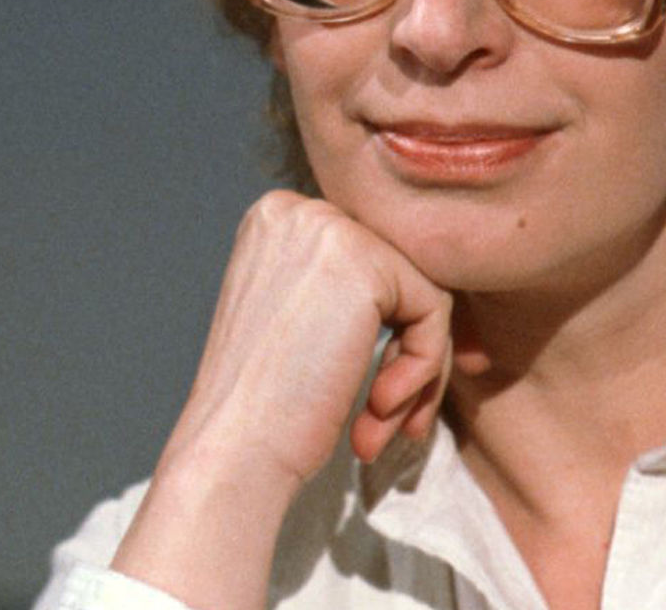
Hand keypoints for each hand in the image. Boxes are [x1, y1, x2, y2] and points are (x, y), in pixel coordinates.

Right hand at [110, 190, 452, 609]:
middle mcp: (298, 210)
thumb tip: (425, 282)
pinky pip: (434, 308)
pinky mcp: (364, 264)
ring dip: (419, 370)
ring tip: (385, 425)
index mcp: (277, 219)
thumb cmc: (265, 411)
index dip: (390, 330)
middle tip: (392, 420)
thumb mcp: (301, 323)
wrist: (231, 454)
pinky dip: (425, 368)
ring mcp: (329, 230)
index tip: (388, 395)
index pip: (373, 259)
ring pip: (423, 292)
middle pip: (401, 272)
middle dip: (411, 352)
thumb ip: (347, 288)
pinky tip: (380, 410)